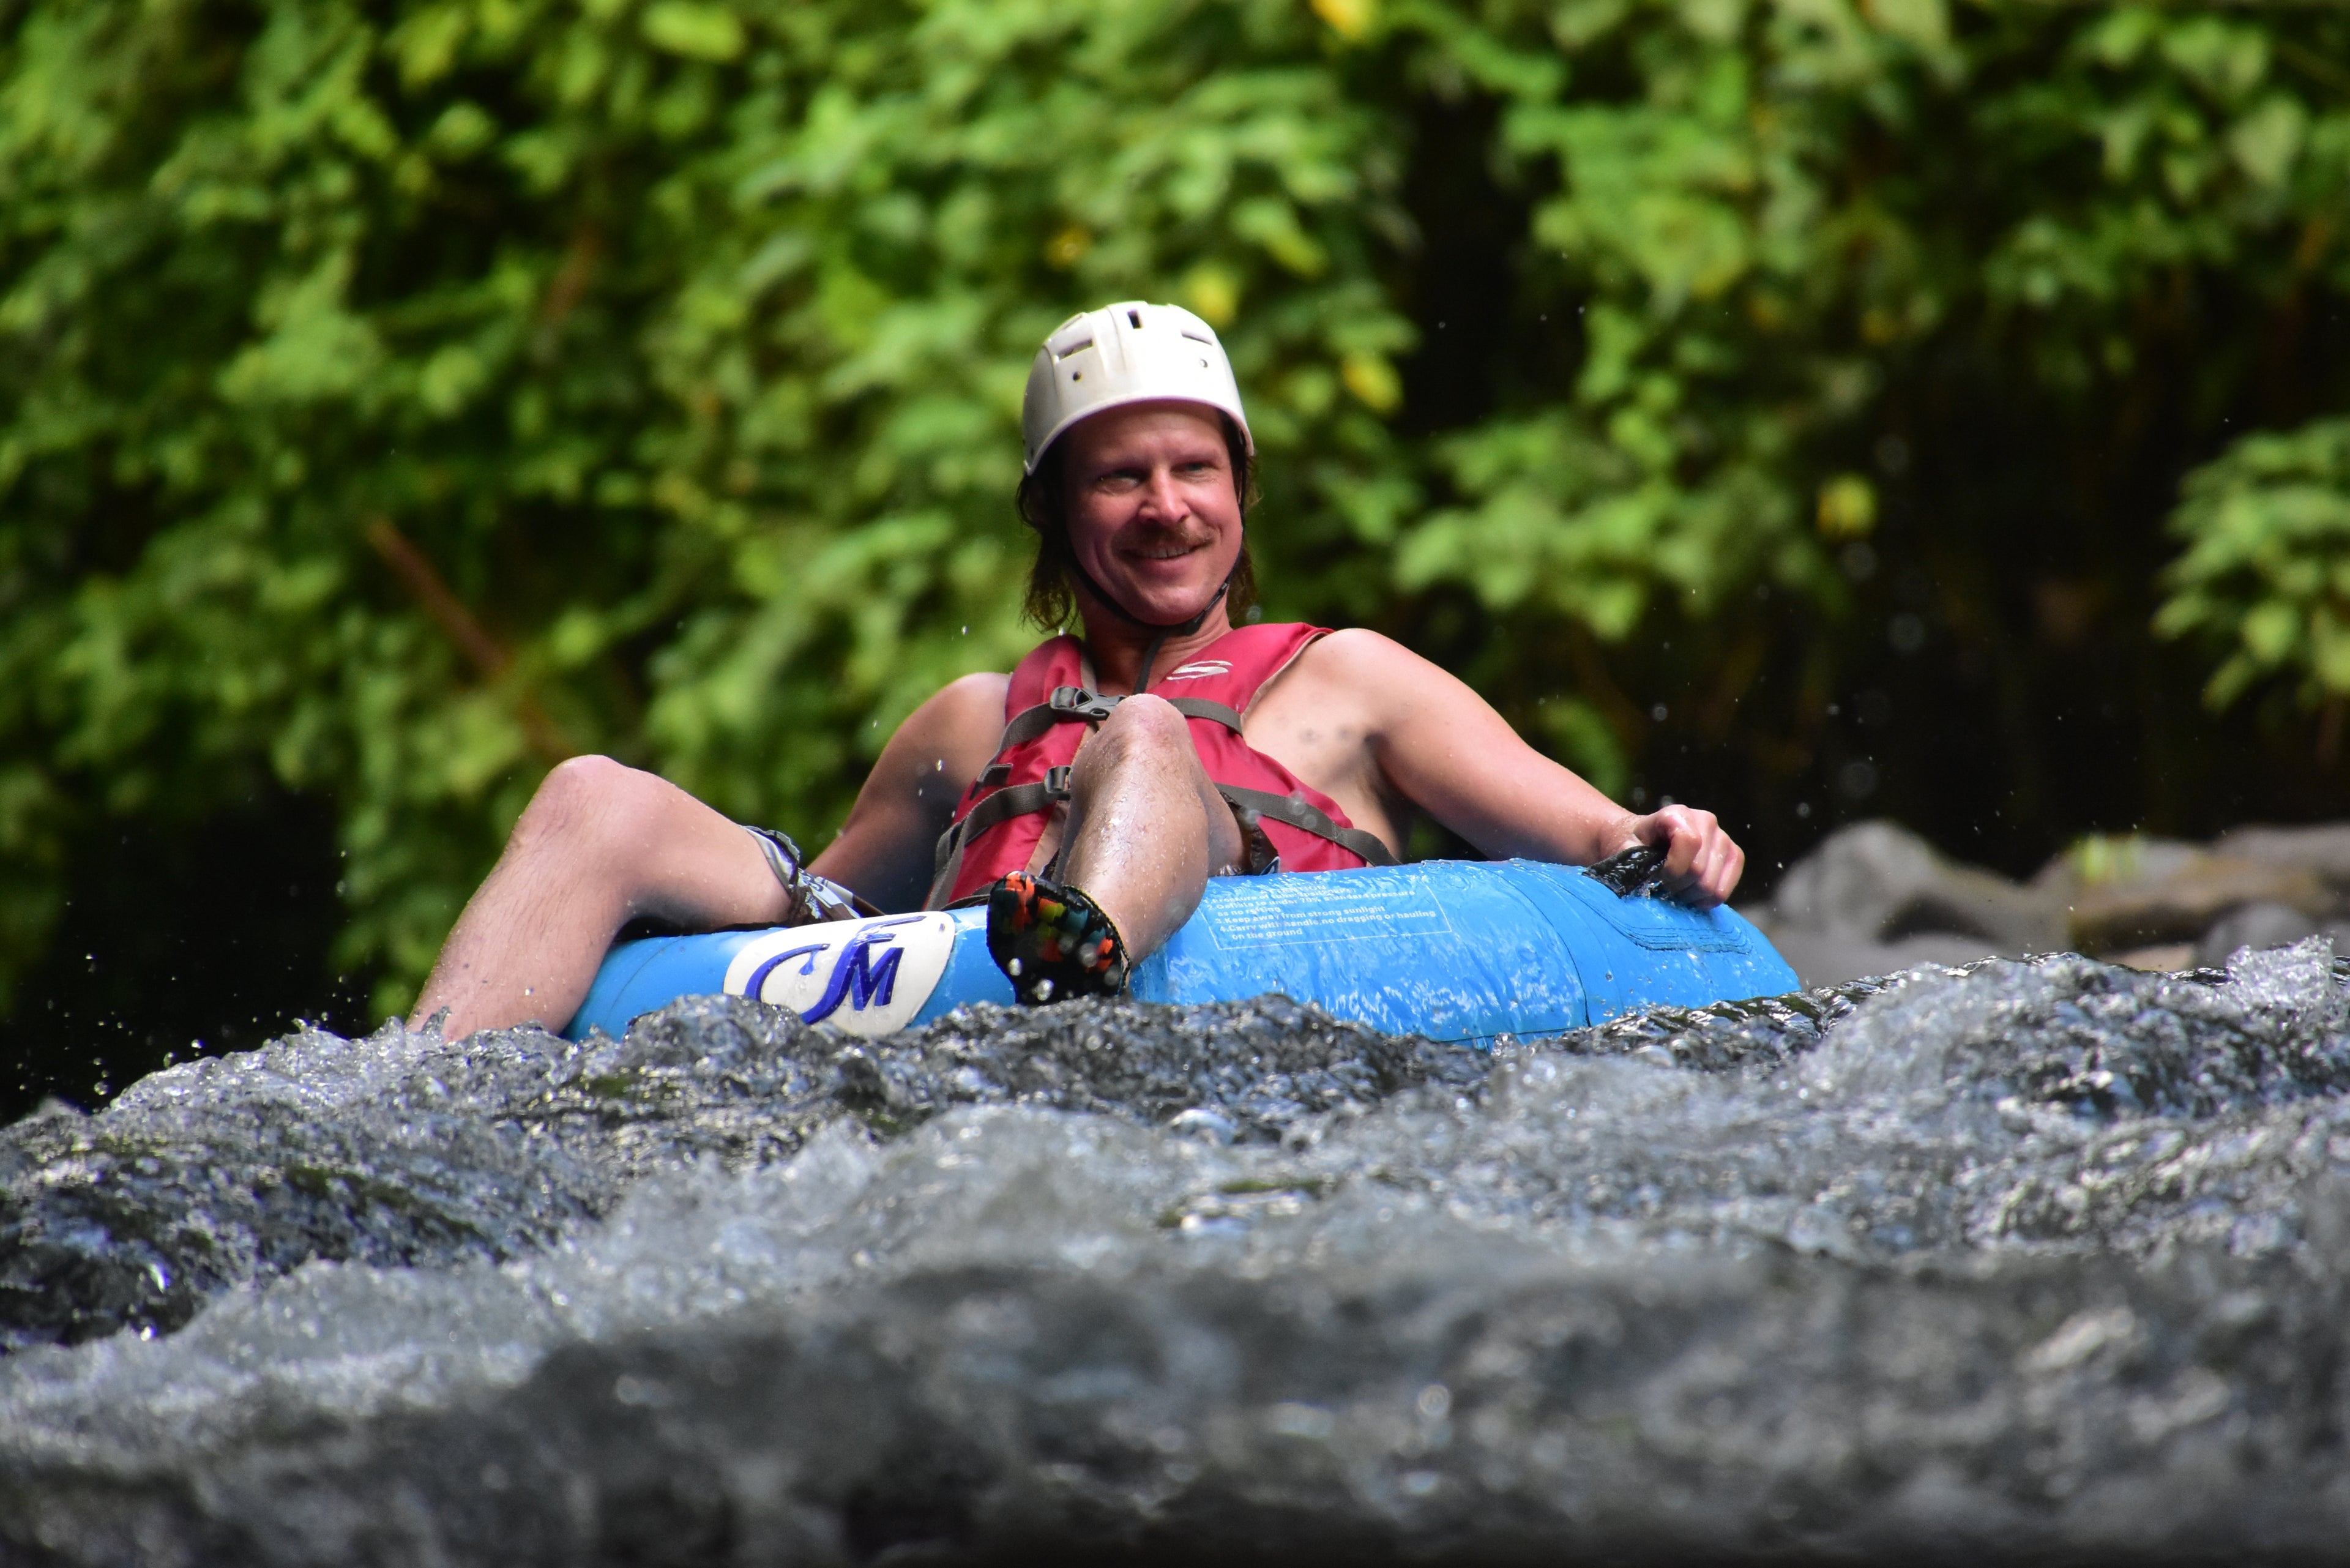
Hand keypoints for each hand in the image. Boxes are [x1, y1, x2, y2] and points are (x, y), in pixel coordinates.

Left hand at [1617, 805, 1744, 907]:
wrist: (1642, 844)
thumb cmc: (1633, 849)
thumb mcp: (1627, 852)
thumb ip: (1638, 862)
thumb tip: (1652, 880)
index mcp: (1678, 813)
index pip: (1689, 842)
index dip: (1672, 869)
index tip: (1657, 876)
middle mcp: (1705, 820)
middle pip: (1699, 870)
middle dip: (1678, 886)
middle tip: (1664, 886)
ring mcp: (1723, 837)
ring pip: (1712, 885)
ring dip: (1690, 895)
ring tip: (1676, 889)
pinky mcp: (1734, 855)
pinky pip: (1726, 888)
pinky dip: (1707, 899)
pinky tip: (1692, 894)